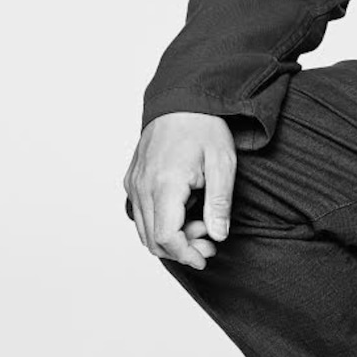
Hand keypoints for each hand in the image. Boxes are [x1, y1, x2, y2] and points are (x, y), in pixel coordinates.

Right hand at [123, 112, 236, 268]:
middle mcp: (141, 186)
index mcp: (164, 183)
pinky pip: (141, 213)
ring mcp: (134, 182)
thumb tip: (218, 236)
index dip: (185, 254)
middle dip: (182, 249)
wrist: (182, 98)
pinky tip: (185, 213)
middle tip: (210, 242)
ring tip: (201, 225)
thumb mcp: (223, 163)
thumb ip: (219, 203)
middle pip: (152, 239)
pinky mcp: (133, 179)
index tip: (205, 258)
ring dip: (171, 238)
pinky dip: (160, 223)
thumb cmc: (204, 126)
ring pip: (144, 229)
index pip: (166, 237)